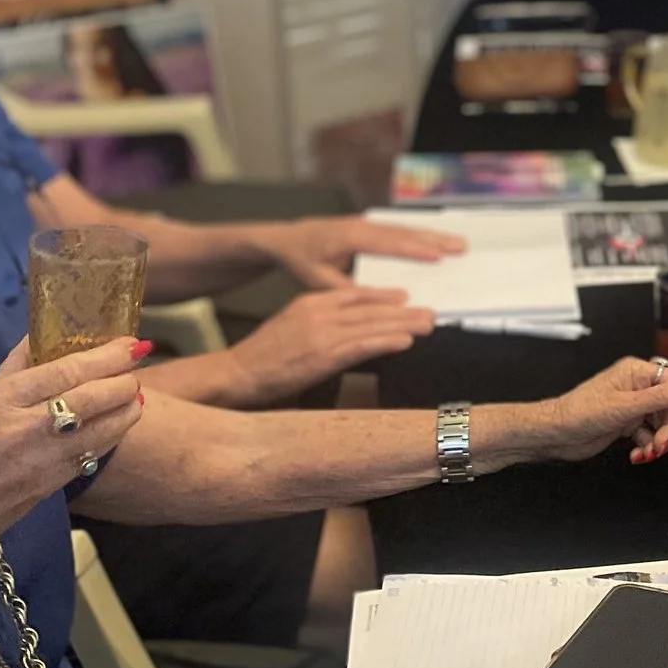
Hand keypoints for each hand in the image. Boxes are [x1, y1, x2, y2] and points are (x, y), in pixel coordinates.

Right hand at [0, 338, 145, 557]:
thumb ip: (14, 369)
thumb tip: (40, 335)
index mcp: (0, 403)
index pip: (65, 371)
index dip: (104, 356)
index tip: (128, 343)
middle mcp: (25, 429)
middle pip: (92, 397)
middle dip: (123, 378)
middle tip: (134, 365)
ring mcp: (45, 460)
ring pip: (104, 427)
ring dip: (127, 407)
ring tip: (132, 392)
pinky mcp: (57, 484)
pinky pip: (97, 451)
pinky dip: (115, 432)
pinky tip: (120, 420)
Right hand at [226, 288, 436, 401]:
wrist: (237, 373)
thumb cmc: (262, 357)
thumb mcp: (291, 326)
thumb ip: (319, 321)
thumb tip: (348, 327)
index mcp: (310, 302)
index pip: (354, 294)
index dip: (383, 296)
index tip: (405, 298)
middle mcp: (319, 312)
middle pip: (369, 308)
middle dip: (402, 311)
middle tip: (429, 311)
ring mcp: (322, 333)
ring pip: (371, 325)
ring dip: (403, 324)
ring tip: (427, 324)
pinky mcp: (323, 356)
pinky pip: (362, 345)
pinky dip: (386, 341)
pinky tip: (405, 342)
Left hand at [259, 216, 465, 291]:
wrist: (287, 239)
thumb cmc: (301, 259)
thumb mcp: (318, 280)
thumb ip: (349, 288)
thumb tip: (380, 298)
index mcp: (350, 236)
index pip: (388, 243)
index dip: (414, 250)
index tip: (439, 256)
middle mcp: (362, 225)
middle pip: (404, 232)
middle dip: (434, 239)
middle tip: (461, 246)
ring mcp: (367, 223)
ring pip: (404, 229)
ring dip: (431, 236)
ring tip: (457, 243)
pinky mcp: (369, 226)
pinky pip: (398, 230)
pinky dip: (418, 235)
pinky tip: (435, 239)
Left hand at [531, 357, 667, 465]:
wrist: (555, 434)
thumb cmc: (578, 413)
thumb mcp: (624, 407)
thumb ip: (661, 397)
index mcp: (637, 372)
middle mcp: (637, 386)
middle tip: (662, 445)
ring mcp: (632, 405)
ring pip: (662, 423)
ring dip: (659, 441)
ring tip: (648, 452)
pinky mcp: (627, 422)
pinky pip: (649, 435)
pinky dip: (648, 447)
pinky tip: (638, 455)